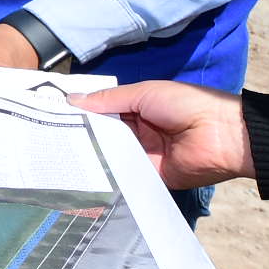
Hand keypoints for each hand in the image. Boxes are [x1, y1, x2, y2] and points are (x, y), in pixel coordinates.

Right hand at [69, 81, 253, 188]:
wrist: (221, 134)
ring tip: (58, 152)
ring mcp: (143, 154)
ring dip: (91, 153)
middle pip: (104, 133)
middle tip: (47, 134)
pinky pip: (125, 174)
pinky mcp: (149, 176)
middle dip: (81, 133)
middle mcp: (137, 132)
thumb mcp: (143, 93)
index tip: (52, 113)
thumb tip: (72, 100)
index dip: (81, 111)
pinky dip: (109, 173)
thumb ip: (108, 99)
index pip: (102, 111)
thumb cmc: (184, 104)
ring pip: (111, 154)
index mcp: (136, 108)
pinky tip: (83, 171)